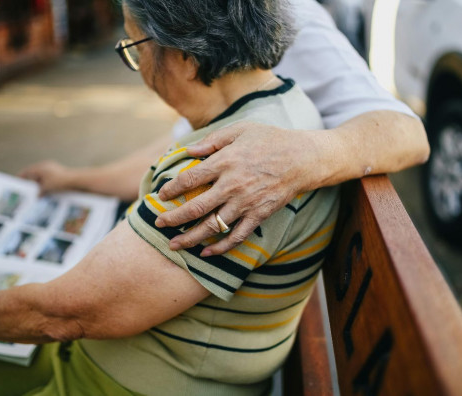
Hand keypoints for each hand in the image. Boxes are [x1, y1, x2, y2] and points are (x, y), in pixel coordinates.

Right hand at [19, 160, 73, 193]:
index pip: (27, 171)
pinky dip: (46, 183)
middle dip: (30, 181)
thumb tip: (37, 196)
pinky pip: (49, 178)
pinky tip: (47, 190)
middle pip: (34, 174)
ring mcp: (53, 168)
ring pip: (42, 176)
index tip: (17, 181)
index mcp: (40, 167)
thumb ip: (40, 191)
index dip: (21, 176)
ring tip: (36, 191)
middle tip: (26, 188)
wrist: (76, 179)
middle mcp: (46, 166)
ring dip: (39, 183)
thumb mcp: (46, 188)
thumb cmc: (59, 182)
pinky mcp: (59, 172)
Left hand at [156, 122, 323, 255]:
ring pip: (213, 226)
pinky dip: (221, 248)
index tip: (161, 196)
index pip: (190, 179)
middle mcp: (232, 185)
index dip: (172, 189)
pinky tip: (206, 253)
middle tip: (158, 224)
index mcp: (225, 162)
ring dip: (191, 238)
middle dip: (174, 219)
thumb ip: (211, 141)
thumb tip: (187, 152)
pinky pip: (237, 236)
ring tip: (174, 245)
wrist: (303, 158)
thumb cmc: (270, 140)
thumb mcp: (239, 130)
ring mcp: (246, 203)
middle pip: (196, 207)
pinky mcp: (259, 215)